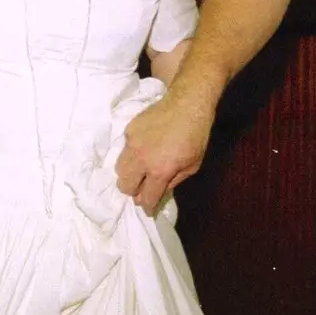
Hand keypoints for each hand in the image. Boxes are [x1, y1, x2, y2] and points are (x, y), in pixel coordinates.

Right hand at [115, 95, 212, 216]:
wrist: (187, 104)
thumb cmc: (196, 136)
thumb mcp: (192, 165)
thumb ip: (173, 182)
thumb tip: (157, 193)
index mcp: (159, 170)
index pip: (146, 197)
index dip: (147, 207)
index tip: (148, 210)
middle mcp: (141, 159)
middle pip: (125, 185)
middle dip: (134, 192)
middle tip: (143, 189)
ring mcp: (132, 143)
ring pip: (119, 168)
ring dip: (129, 175)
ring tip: (140, 171)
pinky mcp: (129, 130)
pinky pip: (124, 150)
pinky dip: (132, 155)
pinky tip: (144, 149)